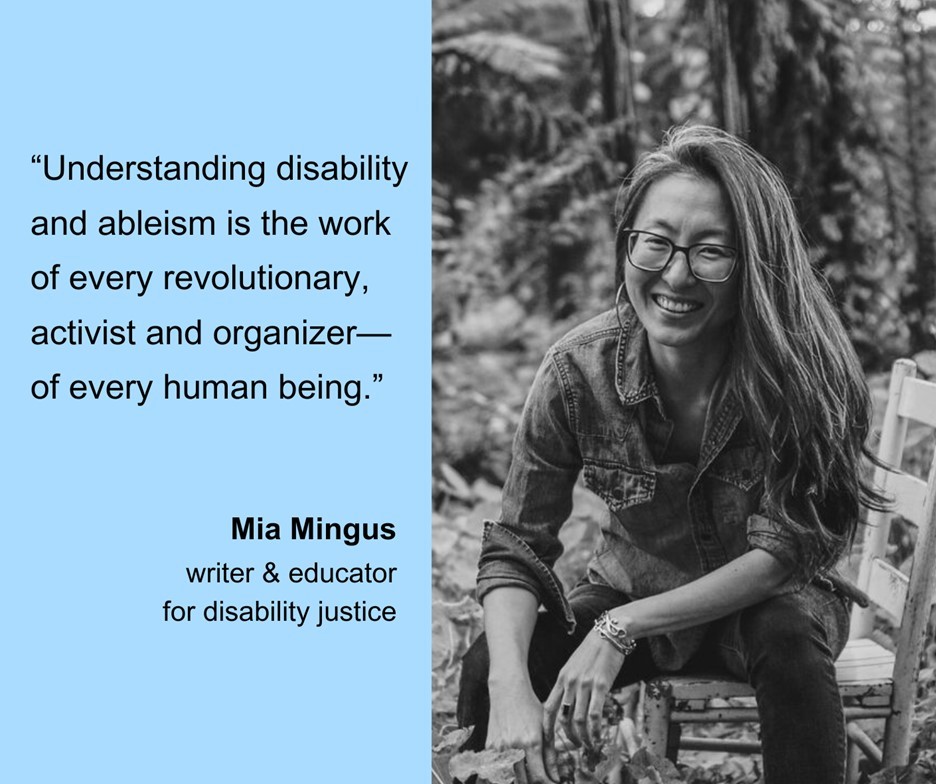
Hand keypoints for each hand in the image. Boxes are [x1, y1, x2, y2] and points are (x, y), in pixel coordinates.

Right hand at [487, 681, 559, 783]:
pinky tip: (514, 766)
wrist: (508, 691)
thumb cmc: (530, 707)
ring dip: (521, 779)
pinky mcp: (489, 746)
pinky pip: (497, 767)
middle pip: (524, 781)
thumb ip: (551, 755)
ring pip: (510, 777)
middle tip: (541, 779)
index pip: (538, 777)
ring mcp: (499, 747)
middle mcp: (513, 747)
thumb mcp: (545, 727)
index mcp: (531, 742)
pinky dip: (506, 771)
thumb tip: (555, 778)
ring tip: (529, 773)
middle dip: (534, 783)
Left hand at [543, 629, 624, 750]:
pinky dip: (595, 730)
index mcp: (561, 679)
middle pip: (562, 718)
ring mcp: (584, 684)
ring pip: (579, 720)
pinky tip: (598, 737)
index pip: (548, 708)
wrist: (609, 634)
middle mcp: (570, 683)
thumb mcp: (574, 667)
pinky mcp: (601, 685)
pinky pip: (595, 714)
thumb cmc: (593, 652)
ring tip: (589, 745)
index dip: (547, 727)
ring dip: (583, 737)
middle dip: (568, 737)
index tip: (550, 742)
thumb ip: (569, 684)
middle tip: (576, 746)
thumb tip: (568, 705)